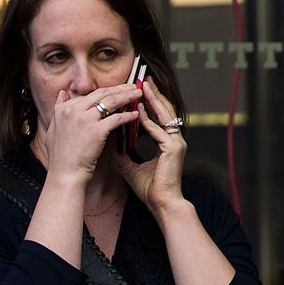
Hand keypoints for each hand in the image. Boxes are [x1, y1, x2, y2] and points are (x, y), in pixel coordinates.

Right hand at [35, 84, 140, 180]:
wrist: (64, 173)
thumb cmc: (60, 156)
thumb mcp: (53, 128)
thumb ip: (58, 108)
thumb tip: (62, 93)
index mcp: (63, 109)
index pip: (88, 95)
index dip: (105, 92)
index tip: (116, 91)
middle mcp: (73, 111)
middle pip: (100, 94)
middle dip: (119, 88)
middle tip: (133, 86)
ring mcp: (84, 119)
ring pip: (110, 102)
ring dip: (127, 96)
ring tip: (138, 94)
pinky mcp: (96, 130)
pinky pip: (116, 118)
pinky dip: (127, 115)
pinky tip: (135, 115)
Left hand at [113, 77, 187, 212]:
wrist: (161, 204)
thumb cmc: (149, 188)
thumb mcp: (129, 166)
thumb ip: (121, 153)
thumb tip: (107, 143)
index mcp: (166, 141)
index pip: (158, 115)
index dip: (149, 102)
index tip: (137, 89)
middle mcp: (173, 139)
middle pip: (164, 111)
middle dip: (153, 94)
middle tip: (142, 80)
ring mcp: (176, 143)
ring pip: (165, 116)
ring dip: (154, 101)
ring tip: (143, 87)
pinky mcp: (174, 150)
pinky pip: (160, 132)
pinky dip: (149, 121)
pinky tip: (140, 112)